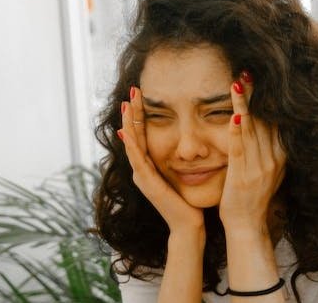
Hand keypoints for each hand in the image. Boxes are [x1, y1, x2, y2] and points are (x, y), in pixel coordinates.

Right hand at [118, 86, 204, 233]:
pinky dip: (132, 145)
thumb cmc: (189, 200)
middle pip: (133, 135)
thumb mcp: (183, 173)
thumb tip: (186, 141)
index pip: (142, 134)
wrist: (189, 225)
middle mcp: (141, 169)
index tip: (142, 94)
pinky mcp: (147, 183)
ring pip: (132, 144)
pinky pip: (137, 160)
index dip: (141, 114)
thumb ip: (178, 159)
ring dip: (129, 124)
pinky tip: (128, 132)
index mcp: (150, 165)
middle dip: (133, 113)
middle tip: (133, 91)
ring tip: (128, 104)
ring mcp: (142, 176)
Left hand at [218, 73, 285, 229]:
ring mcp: (259, 168)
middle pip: (264, 119)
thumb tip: (265, 126)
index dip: (265, 98)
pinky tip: (234, 115)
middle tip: (246, 70)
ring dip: (244, 104)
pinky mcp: (243, 176)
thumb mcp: (266, 170)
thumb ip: (267, 149)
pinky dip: (238, 132)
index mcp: (280, 156)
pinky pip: (240, 149)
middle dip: (255, 94)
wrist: (247, 226)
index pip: (273, 119)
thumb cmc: (251, 197)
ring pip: (252, 129)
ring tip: (238, 82)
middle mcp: (273, 159)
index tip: (257, 76)